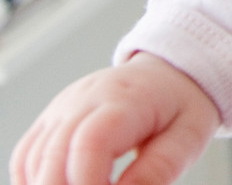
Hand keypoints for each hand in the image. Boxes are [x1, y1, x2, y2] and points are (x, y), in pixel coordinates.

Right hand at [10, 53, 219, 184]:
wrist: (169, 72)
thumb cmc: (181, 105)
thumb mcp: (189, 136)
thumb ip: (159, 169)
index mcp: (126, 99)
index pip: (91, 143)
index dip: (88, 184)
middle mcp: (84, 99)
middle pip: (54, 156)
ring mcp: (62, 108)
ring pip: (34, 159)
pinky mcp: (51, 120)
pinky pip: (27, 155)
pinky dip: (35, 181)